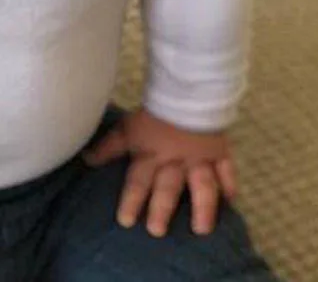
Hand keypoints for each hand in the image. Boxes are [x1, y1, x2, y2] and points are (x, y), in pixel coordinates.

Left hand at [83, 108, 237, 237]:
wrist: (186, 87)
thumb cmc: (153, 109)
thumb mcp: (127, 127)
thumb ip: (109, 146)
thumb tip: (86, 159)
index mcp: (151, 154)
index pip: (138, 181)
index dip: (131, 200)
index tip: (126, 221)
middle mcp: (174, 161)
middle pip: (167, 188)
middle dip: (161, 209)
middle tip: (156, 231)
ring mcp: (199, 157)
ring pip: (202, 186)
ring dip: (202, 208)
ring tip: (201, 230)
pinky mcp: (218, 150)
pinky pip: (226, 170)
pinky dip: (229, 185)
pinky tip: (231, 201)